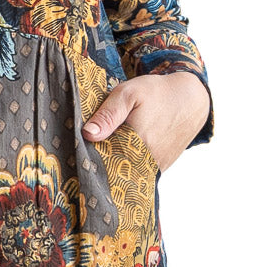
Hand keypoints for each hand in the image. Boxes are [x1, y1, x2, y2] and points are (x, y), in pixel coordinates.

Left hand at [81, 71, 209, 172]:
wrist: (190, 99)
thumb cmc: (157, 93)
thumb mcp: (128, 93)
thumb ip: (108, 114)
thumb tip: (88, 134)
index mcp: (136, 142)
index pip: (101, 158)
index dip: (87, 153)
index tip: (76, 149)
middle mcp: (147, 160)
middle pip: (112, 168)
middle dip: (98, 161)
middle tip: (84, 151)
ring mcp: (155, 167)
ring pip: (125, 173)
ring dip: (112, 164)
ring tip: (102, 151)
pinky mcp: (161, 168)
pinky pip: (138, 173)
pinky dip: (127, 166)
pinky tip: (118, 154)